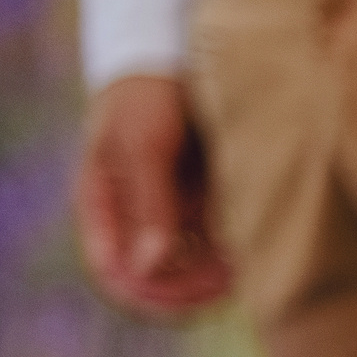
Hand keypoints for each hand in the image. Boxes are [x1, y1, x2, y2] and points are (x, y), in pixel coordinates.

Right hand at [73, 75, 233, 316]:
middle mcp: (135, 220)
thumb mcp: (145, 147)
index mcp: (103, 208)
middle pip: (155, 282)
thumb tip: (148, 267)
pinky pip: (214, 252)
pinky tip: (252, 257)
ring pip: (189, 273)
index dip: (150, 294)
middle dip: (190, 292)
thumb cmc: (147, 101)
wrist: (178, 62)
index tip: (188, 295)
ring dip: (215, 281)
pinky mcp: (202, 211)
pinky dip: (231, 260)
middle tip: (224, 286)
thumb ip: (149, 203)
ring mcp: (169, 217)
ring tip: (242, 271)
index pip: (114, 273)